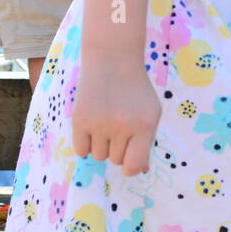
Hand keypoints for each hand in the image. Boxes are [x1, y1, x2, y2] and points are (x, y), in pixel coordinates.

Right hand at [71, 60, 160, 174]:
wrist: (112, 60)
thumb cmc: (135, 90)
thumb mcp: (151, 112)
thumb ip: (146, 142)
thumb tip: (139, 171)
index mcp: (145, 125)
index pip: (134, 164)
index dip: (131, 168)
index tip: (129, 163)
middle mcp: (122, 126)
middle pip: (116, 160)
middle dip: (118, 148)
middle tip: (118, 126)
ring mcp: (100, 124)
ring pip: (99, 156)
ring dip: (101, 145)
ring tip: (105, 123)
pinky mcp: (80, 120)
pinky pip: (81, 151)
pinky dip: (85, 144)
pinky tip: (91, 127)